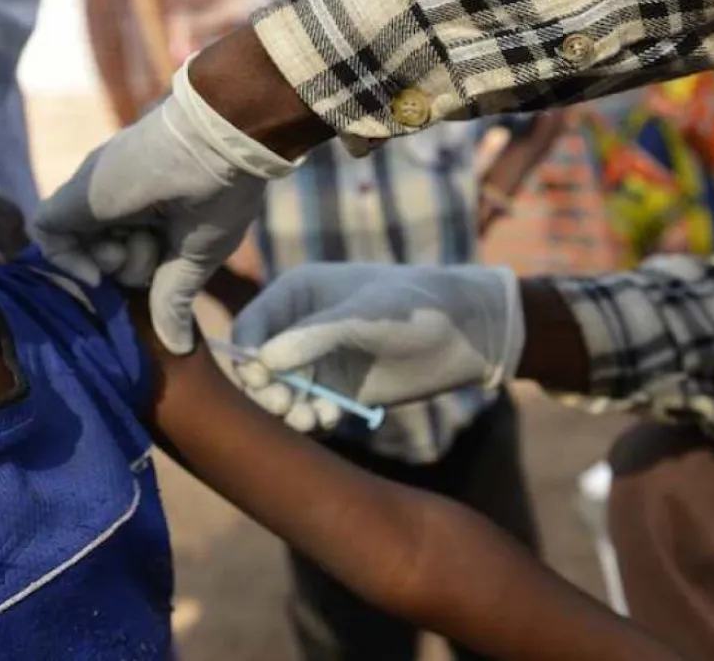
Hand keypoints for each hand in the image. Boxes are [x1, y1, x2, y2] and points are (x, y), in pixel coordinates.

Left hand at [35, 66, 293, 353]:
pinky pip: (46, 235)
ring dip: (114, 263)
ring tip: (143, 239)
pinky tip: (97, 266)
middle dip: (132, 268)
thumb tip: (178, 347)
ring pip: (82, 251)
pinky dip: (67, 260)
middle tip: (157, 248)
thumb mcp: (195, 257)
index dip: (138, 274)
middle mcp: (117, 203)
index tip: (160, 276)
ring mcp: (93, 199)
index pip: (128, 257)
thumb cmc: (218, 197)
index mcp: (149, 211)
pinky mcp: (74, 197)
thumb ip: (173, 297)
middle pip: (105, 259)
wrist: (214, 149)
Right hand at [232, 264, 523, 428]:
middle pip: (260, 367)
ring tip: (312, 419)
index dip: (247, 357)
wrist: (466, 334)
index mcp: (296, 294)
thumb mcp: (364, 316)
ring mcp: (318, 361)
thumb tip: (263, 361)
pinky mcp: (337, 390)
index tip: (263, 382)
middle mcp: (299, 328)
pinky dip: (313, 419)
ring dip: (289, 411)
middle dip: (267, 391)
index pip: (250, 327)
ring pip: (282, 394)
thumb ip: (315, 336)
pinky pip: (309, 411)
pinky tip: (332, 418)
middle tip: (287, 407)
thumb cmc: (414, 307)